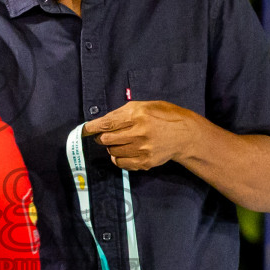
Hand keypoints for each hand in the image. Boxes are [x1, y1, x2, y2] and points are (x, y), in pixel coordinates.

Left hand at [83, 101, 200, 170]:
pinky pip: (121, 163)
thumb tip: (102, 122)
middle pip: (107, 139)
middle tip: (105, 135)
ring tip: (120, 142)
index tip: (84, 130)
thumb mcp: (145, 106)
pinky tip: (123, 152)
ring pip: (112, 152)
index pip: (107, 123)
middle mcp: (139, 132)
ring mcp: (142, 149)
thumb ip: (124, 113)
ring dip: (111, 147)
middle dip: (101, 137)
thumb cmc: (164, 116)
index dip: (92, 128)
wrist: (185, 135)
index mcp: (138, 115)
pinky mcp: (145, 162)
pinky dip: (118, 158)